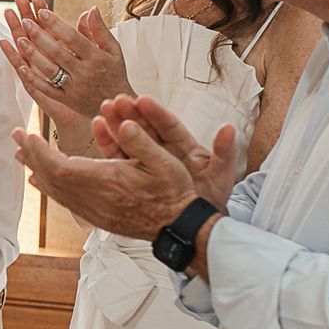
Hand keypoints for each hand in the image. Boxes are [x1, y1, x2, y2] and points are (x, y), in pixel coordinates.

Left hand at [0, 0, 133, 145]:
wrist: (116, 104)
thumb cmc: (114, 73)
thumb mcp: (114, 50)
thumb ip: (100, 29)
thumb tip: (91, 8)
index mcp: (96, 58)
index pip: (73, 38)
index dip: (56, 24)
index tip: (41, 12)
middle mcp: (85, 73)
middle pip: (58, 52)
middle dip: (40, 36)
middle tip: (25, 21)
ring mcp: (74, 88)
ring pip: (50, 70)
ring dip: (33, 54)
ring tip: (19, 39)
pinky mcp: (66, 100)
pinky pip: (47, 89)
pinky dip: (33, 78)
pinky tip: (21, 66)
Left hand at [12, 116, 199, 242]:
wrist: (178, 228)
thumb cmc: (174, 193)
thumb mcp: (165, 162)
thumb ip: (141, 141)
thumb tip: (122, 123)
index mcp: (107, 182)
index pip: (61, 165)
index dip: (40, 151)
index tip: (27, 134)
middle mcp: (95, 199)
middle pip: (51, 177)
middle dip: (32, 155)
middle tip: (16, 137)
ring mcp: (94, 211)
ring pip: (55, 190)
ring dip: (36, 170)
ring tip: (22, 155)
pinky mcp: (96, 217)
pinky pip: (64, 201)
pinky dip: (49, 187)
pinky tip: (40, 180)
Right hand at [91, 95, 241, 208]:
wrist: (195, 227)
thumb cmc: (210, 201)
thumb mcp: (220, 177)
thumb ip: (224, 153)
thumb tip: (229, 129)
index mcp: (186, 149)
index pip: (169, 127)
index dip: (156, 113)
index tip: (143, 100)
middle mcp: (167, 152)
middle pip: (148, 129)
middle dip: (132, 113)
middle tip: (117, 101)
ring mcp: (150, 163)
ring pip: (132, 139)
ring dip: (118, 124)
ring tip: (105, 110)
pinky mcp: (136, 174)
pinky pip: (121, 156)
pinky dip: (110, 142)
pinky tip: (100, 128)